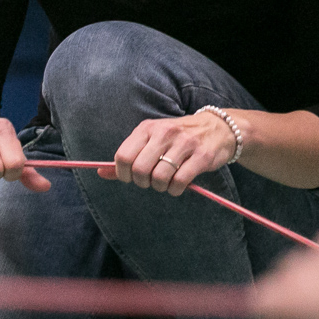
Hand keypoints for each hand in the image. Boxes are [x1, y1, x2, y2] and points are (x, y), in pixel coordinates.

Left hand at [108, 111, 236, 195]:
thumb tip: (100, 173)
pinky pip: (180, 181)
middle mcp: (164, 133)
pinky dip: (175, 190)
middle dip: (142, 182)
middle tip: (150, 181)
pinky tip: (177, 185)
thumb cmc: (177, 138)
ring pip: (159, 177)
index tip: (131, 178)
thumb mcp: (151, 140)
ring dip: (160, 187)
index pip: (123, 156)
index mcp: (147, 128)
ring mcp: (184, 144)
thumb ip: (128, 156)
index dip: (123, 174)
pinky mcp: (202, 156)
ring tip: (165, 182)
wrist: (218, 128)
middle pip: (140, 169)